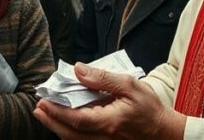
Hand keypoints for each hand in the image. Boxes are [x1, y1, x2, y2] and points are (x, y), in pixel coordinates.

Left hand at [33, 63, 184, 139]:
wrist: (165, 132)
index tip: (43, 101)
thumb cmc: (150, 109)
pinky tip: (64, 123)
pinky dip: (71, 133)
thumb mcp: (130, 86)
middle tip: (38, 108)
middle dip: (51, 121)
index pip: (76, 118)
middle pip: (70, 133)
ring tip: (46, 114)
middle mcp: (104, 137)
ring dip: (58, 127)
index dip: (57, 111)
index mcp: (109, 122)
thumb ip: (103, 78)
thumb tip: (79, 70)